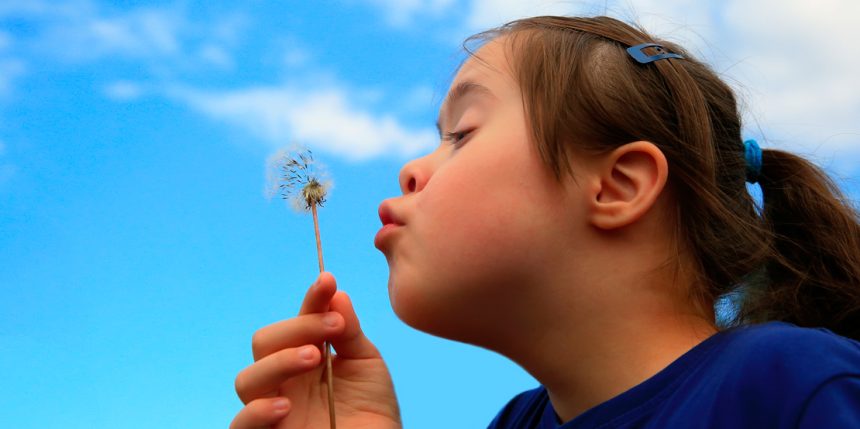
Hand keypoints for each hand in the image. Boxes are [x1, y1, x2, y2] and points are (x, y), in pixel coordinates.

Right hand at [231, 272, 401, 428]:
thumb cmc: (373, 412)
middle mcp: (284, 380)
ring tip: (314, 359)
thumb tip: (336, 293)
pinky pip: (240, 423)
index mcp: (305, 357)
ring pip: (247, 379)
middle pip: (265, 342)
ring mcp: (272, 408)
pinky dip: (258, 411)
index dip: (311, 300)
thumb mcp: (367, 365)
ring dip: (280, 362)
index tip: (328, 281)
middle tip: (333, 329)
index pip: (299, 322)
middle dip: (298, 328)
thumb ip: (349, 333)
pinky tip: (286, 405)